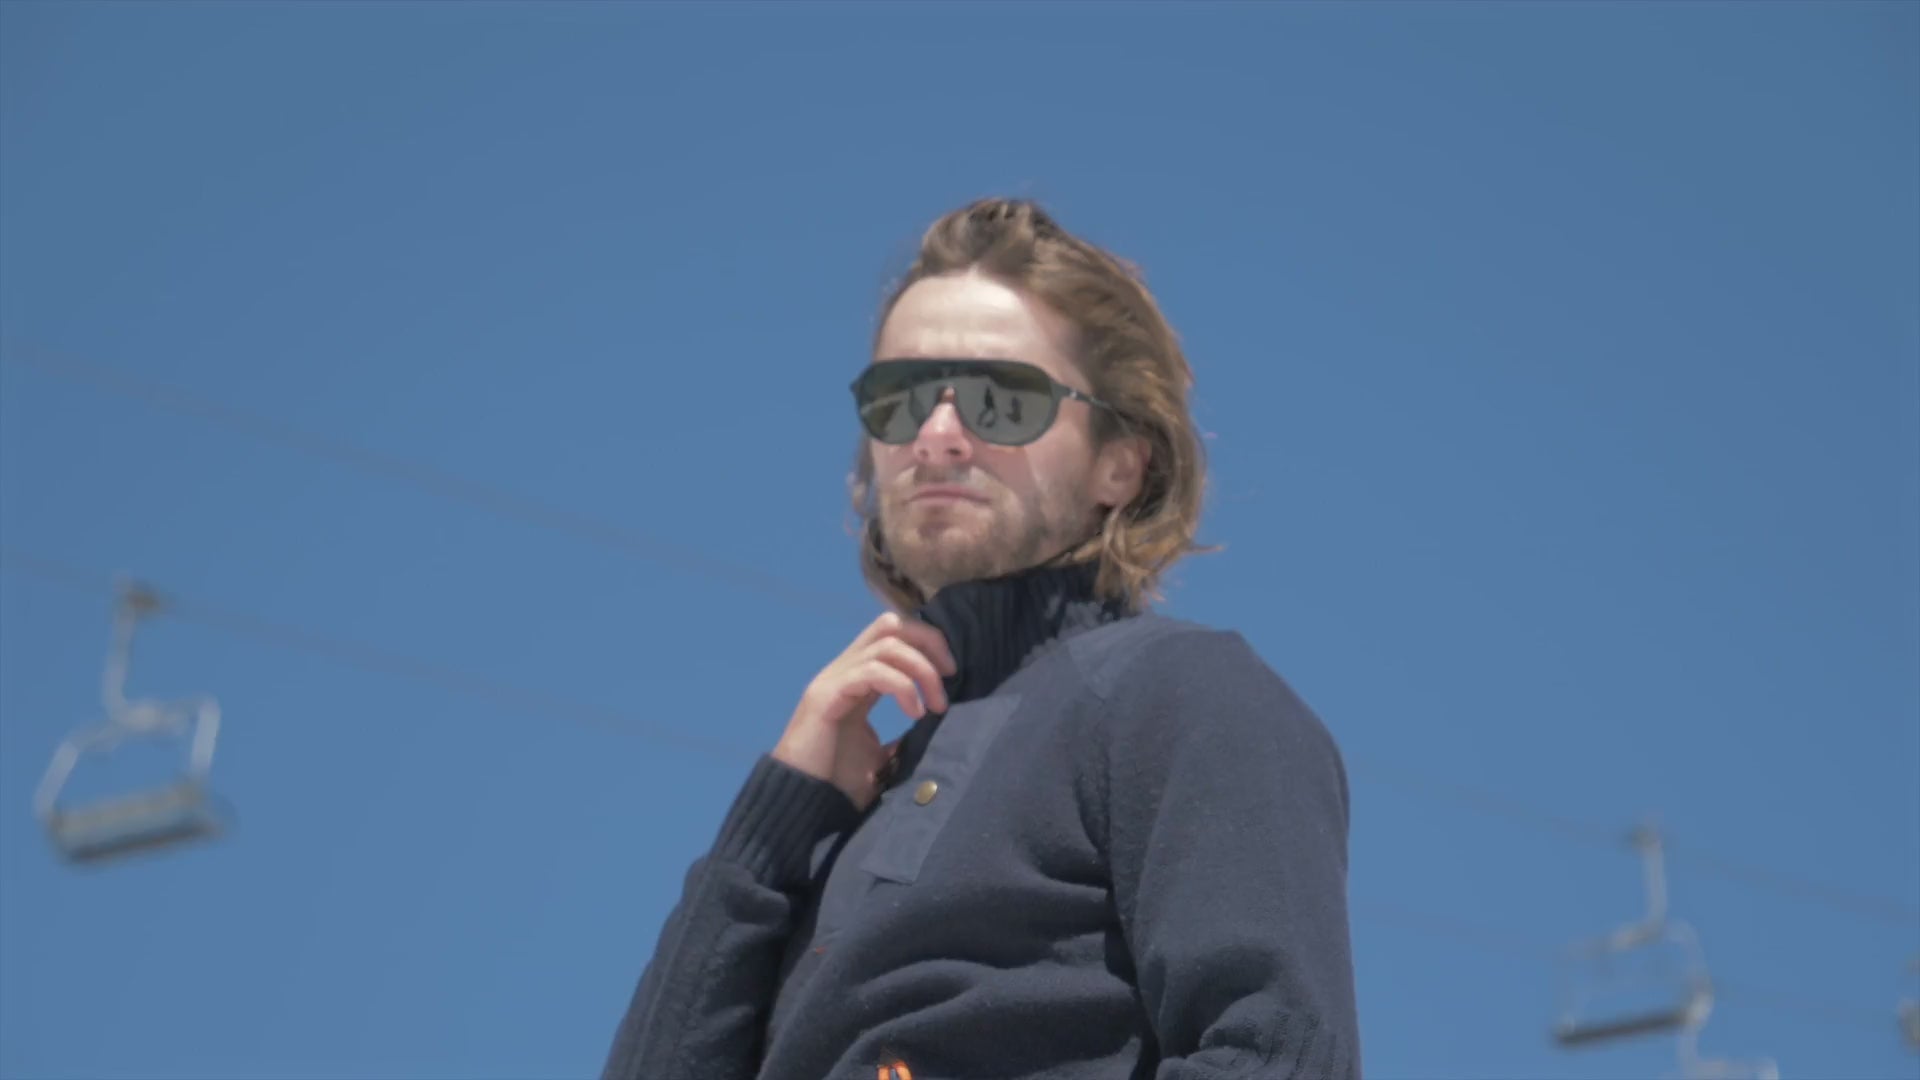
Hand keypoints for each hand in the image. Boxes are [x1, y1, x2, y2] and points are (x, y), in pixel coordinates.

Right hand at [773, 612, 956, 811]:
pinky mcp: (828, 695)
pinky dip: (902, 686)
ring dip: (921, 669)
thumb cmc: (836, 781)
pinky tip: (915, 712)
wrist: (801, 801)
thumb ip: (901, 740)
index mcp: (857, 679)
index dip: (928, 645)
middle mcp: (844, 670)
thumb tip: (932, 736)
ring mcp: (834, 679)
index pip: (893, 636)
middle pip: (890, 625)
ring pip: (886, 643)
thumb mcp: (880, 757)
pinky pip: (872, 671)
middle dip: (928, 642)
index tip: (951, 674)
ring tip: (936, 705)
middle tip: (950, 675)